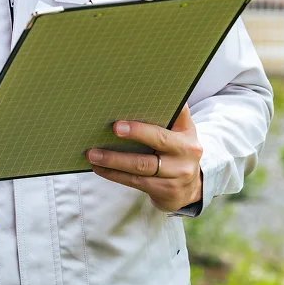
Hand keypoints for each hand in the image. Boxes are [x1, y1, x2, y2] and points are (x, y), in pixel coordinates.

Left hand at [86, 104, 203, 212]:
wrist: (190, 189)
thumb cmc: (175, 151)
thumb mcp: (179, 133)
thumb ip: (167, 115)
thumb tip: (137, 94)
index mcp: (187, 132)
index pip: (178, 113)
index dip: (162, 105)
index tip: (141, 98)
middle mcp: (186, 152)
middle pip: (159, 139)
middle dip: (136, 132)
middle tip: (114, 128)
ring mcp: (178, 174)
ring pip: (142, 165)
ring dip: (114, 159)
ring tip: (93, 154)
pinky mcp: (165, 191)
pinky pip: (135, 181)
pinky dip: (114, 174)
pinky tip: (99, 168)